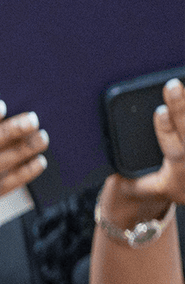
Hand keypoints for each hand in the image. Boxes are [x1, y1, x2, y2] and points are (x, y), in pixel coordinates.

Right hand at [100, 77, 184, 225]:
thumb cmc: (142, 189)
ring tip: (179, 86)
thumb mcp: (129, 185)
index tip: (160, 110)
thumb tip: (106, 142)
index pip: (176, 152)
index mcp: (175, 181)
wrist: (168, 197)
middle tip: (172, 86)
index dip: (166, 129)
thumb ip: (122, 170)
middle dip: (181, 109)